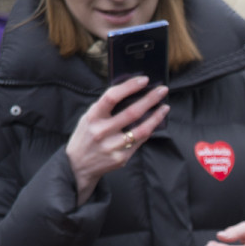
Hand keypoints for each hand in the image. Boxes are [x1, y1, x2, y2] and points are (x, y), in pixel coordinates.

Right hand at [65, 76, 169, 205]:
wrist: (79, 165)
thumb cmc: (87, 136)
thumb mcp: (89, 118)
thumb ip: (106, 108)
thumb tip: (131, 92)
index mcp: (92, 117)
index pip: (111, 97)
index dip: (129, 87)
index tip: (144, 80)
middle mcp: (101, 131)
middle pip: (131, 113)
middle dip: (150, 99)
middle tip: (162, 90)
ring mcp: (112, 146)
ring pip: (141, 130)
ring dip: (156, 117)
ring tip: (164, 107)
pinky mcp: (121, 158)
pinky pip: (140, 142)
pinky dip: (149, 130)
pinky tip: (155, 122)